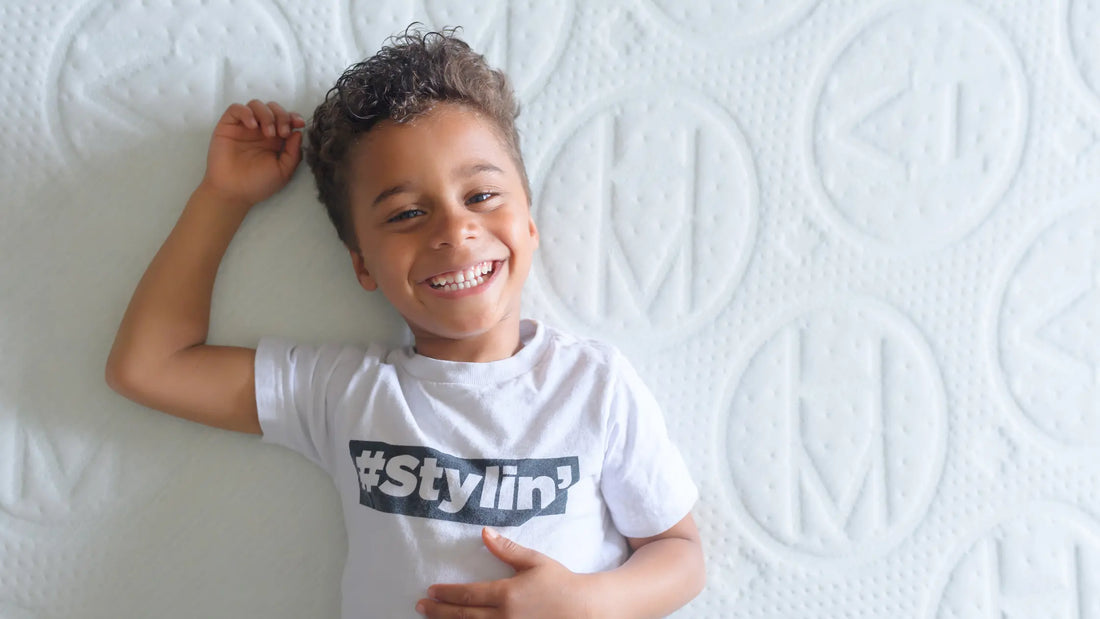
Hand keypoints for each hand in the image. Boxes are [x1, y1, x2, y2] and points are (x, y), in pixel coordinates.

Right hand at [201, 100, 304, 208]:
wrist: (233, 193)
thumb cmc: (258, 184)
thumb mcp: (284, 171)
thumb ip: (293, 153)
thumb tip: (298, 132)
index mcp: (275, 140)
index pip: (286, 118)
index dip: (293, 117)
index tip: (299, 124)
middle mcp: (260, 130)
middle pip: (273, 108)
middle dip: (282, 116)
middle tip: (282, 133)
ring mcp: (244, 127)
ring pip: (256, 104)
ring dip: (266, 114)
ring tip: (269, 133)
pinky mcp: (228, 126)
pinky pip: (236, 108)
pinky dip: (246, 112)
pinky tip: (252, 126)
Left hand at [416, 528, 599, 618]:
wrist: (584, 610)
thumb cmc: (560, 583)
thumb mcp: (534, 562)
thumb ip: (507, 549)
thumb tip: (485, 533)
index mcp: (506, 594)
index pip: (467, 595)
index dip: (446, 594)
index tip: (430, 591)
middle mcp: (503, 617)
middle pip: (462, 616)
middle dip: (438, 611)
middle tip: (420, 607)